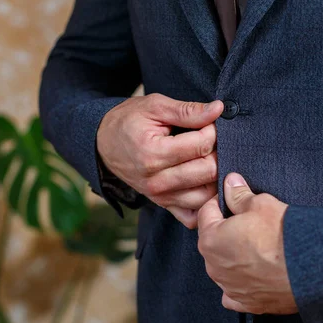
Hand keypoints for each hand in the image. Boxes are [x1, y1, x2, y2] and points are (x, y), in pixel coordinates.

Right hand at [97, 93, 223, 228]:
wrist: (103, 143)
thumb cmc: (129, 121)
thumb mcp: (155, 106)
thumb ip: (188, 110)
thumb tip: (218, 109)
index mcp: (153, 154)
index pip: (201, 145)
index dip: (212, 130)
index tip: (208, 123)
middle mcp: (156, 181)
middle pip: (208, 171)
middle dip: (218, 152)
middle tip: (213, 140)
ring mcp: (160, 196)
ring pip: (206, 195)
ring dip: (215, 177)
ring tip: (210, 158)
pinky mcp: (163, 205)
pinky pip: (193, 215)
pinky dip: (205, 203)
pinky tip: (205, 183)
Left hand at [197, 173, 296, 314]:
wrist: (311, 266)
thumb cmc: (283, 234)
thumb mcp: (260, 203)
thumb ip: (239, 195)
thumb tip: (230, 183)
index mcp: (210, 240)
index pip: (206, 213)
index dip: (221, 202)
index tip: (233, 198)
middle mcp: (214, 267)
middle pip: (214, 240)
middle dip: (227, 229)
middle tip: (250, 221)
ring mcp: (230, 287)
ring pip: (224, 266)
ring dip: (235, 255)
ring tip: (259, 246)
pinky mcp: (248, 303)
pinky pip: (236, 292)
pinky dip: (242, 282)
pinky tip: (254, 273)